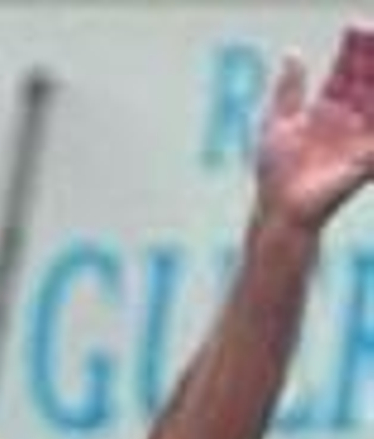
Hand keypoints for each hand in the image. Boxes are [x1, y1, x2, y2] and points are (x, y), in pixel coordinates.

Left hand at [256, 28, 373, 232]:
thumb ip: (289, 90)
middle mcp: (347, 120)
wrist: (280, 210)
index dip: (353, 50)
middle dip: (373, 57)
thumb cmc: (276, 175)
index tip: (355, 27)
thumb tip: (293, 54)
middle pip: (367, 80)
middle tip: (373, 31)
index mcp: (328, 110)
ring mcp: (358, 137)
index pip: (347, 72)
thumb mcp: (279, 123)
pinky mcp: (366, 157)